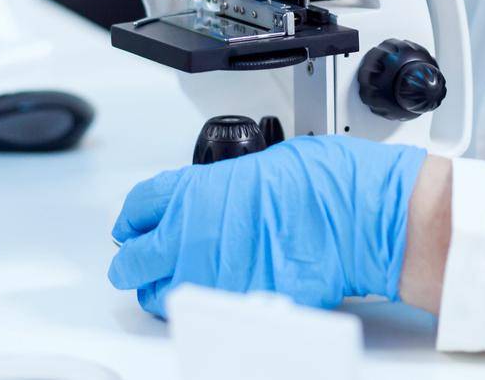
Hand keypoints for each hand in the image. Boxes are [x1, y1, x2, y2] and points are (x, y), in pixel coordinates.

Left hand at [108, 136, 425, 315]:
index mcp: (193, 193)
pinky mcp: (230, 306)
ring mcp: (206, 276)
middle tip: (143, 260)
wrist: (352, 217)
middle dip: (135, 260)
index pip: (138, 207)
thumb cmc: (321, 184)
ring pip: (155, 296)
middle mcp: (189, 237)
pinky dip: (201, 311)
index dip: (135, 217)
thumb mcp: (260, 167)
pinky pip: (198, 316)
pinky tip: (212, 300)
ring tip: (175, 284)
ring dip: (162, 290)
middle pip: (132, 259)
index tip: (137, 223)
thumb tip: (221, 199)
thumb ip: (224, 188)